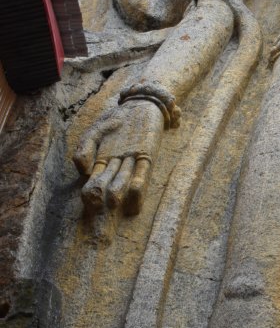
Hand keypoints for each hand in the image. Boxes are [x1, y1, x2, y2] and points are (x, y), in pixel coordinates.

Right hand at [74, 100, 164, 214]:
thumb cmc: (118, 119)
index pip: (92, 185)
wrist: (142, 104)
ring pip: (124, 182)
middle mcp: (117, 168)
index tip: (85, 207)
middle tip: (99, 222)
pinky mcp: (149, 156)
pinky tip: (134, 190)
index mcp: (100, 164)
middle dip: (102, 204)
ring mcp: (133, 163)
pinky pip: (144, 172)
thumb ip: (85, 147)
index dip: (89, 197)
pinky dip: (139, 182)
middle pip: (107, 189)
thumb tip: (82, 170)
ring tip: (112, 202)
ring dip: (118, 193)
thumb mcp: (96, 129)